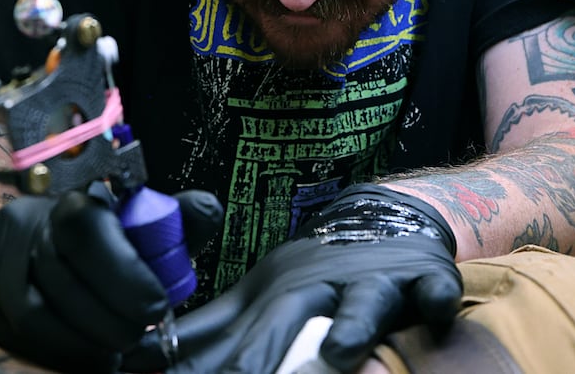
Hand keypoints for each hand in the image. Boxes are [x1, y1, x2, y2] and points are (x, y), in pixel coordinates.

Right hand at [0, 187, 222, 372]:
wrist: (40, 251)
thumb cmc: (108, 245)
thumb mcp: (144, 228)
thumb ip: (177, 222)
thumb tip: (205, 210)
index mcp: (69, 202)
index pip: (87, 231)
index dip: (124, 274)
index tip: (157, 308)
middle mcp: (22, 227)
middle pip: (61, 282)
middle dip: (109, 323)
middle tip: (140, 341)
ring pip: (32, 316)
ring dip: (81, 347)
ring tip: (115, 357)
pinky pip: (12, 339)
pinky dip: (55, 357)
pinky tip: (87, 362)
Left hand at [125, 184, 461, 373]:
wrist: (382, 216)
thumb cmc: (312, 277)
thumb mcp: (254, 301)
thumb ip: (205, 336)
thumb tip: (139, 357)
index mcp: (270, 297)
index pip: (228, 336)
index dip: (199, 367)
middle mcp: (316, 288)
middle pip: (285, 321)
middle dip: (259, 359)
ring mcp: (370, 284)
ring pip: (361, 304)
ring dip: (351, 325)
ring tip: (341, 352)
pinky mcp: (422, 280)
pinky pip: (433, 290)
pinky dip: (435, 299)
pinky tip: (435, 312)